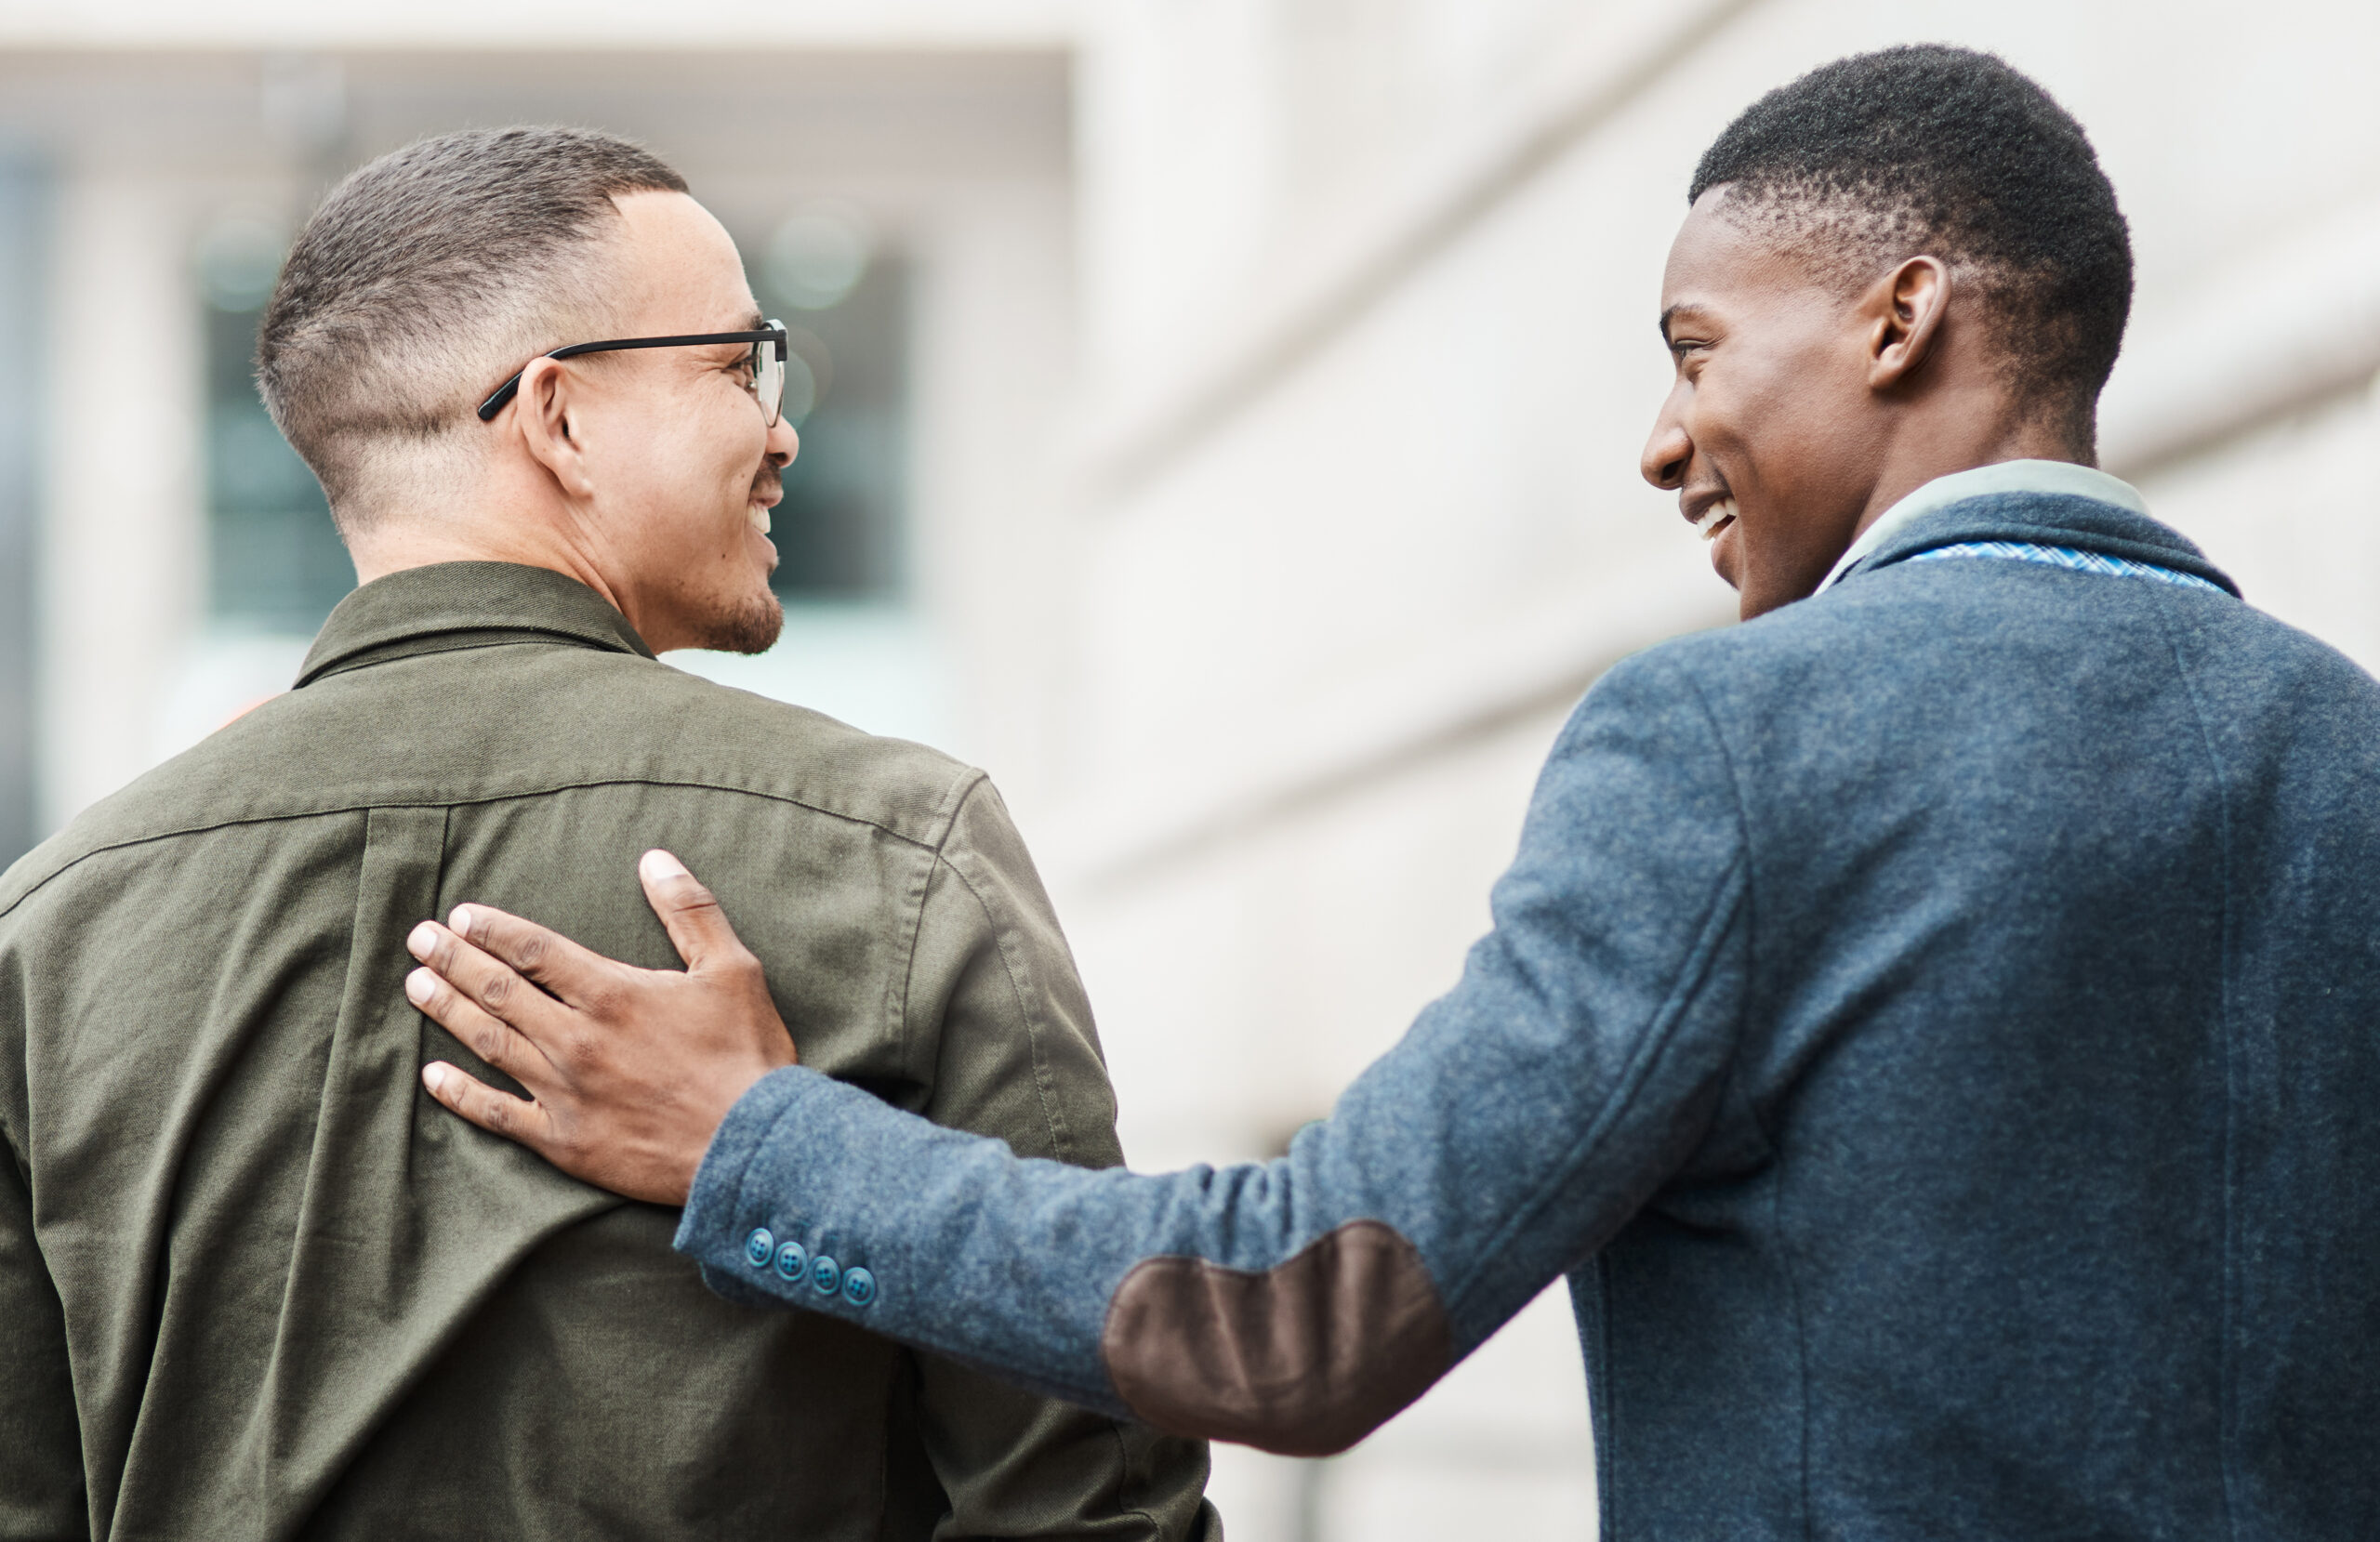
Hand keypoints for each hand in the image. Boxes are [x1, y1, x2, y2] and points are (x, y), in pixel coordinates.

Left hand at [405, 849, 796, 1204]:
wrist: (755, 1148)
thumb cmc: (748, 1056)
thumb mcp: (733, 969)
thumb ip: (690, 910)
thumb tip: (655, 859)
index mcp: (613, 994)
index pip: (535, 950)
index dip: (493, 929)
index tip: (461, 916)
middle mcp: (577, 1040)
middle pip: (498, 991)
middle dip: (453, 960)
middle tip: (419, 940)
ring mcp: (565, 1093)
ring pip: (489, 1043)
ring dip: (447, 1010)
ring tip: (417, 985)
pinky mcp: (565, 1141)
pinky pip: (497, 1114)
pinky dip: (460, 1094)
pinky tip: (433, 1075)